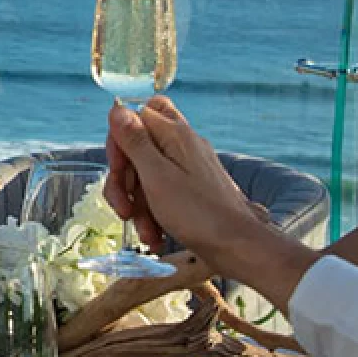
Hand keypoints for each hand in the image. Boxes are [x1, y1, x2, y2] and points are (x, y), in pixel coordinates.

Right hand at [105, 96, 267, 262]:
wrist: (240, 247)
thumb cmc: (199, 214)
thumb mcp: (156, 176)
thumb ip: (135, 141)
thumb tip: (117, 109)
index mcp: (175, 135)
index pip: (134, 117)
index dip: (119, 144)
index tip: (119, 171)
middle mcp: (183, 145)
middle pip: (138, 148)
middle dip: (124, 180)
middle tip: (124, 208)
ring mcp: (189, 167)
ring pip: (147, 174)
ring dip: (138, 204)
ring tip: (145, 231)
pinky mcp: (193, 188)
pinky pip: (162, 192)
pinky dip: (154, 212)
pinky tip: (155, 234)